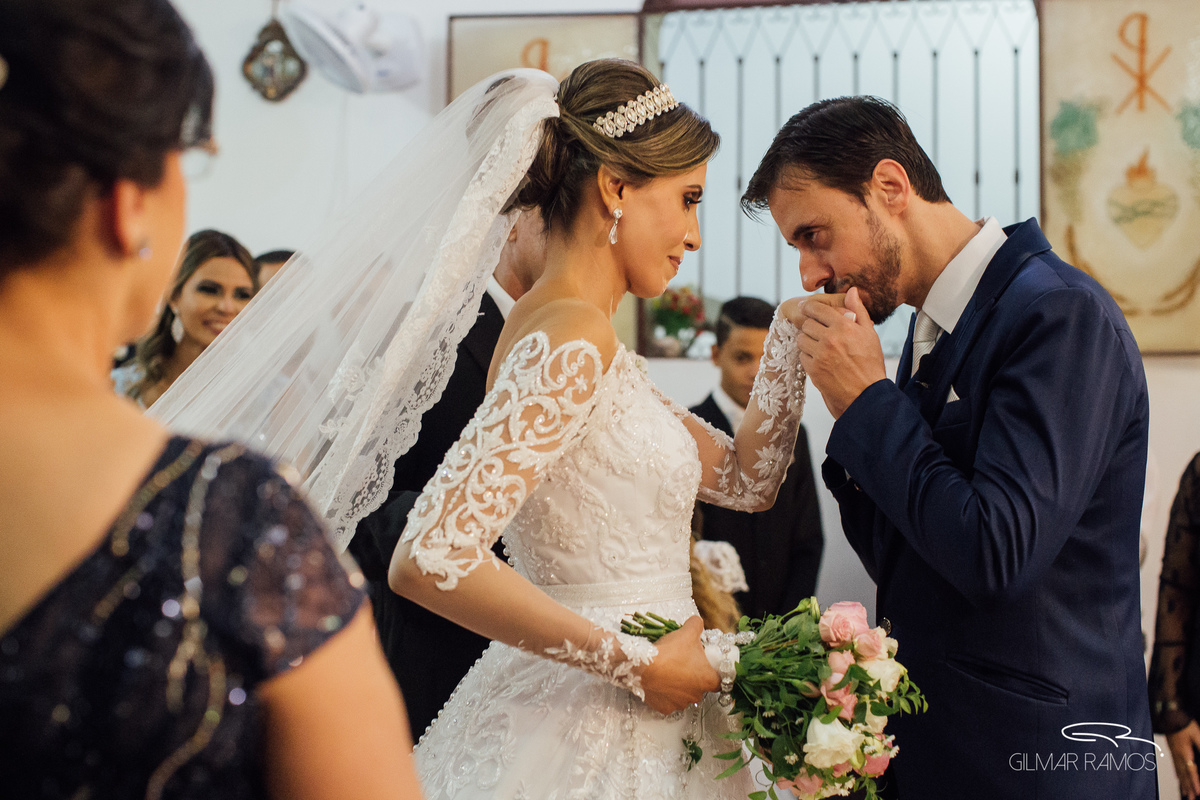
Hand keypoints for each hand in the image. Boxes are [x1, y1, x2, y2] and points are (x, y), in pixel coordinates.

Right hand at [638, 616, 718, 714]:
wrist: (643, 666)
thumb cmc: (670, 652)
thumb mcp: (687, 632)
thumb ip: (696, 625)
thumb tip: (697, 621)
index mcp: (707, 680)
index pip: (719, 681)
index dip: (714, 673)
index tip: (707, 666)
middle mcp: (696, 695)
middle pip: (699, 687)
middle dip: (693, 678)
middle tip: (683, 664)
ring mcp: (679, 704)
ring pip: (683, 695)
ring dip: (678, 686)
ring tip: (668, 672)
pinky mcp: (664, 708)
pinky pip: (668, 701)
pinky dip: (664, 694)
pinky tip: (659, 682)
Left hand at [796, 287, 885, 418]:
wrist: (867, 394)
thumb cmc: (871, 364)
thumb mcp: (869, 334)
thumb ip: (858, 310)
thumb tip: (850, 291)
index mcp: (844, 326)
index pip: (817, 308)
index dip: (809, 307)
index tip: (806, 307)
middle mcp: (830, 339)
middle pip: (806, 323)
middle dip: (810, 325)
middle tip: (817, 330)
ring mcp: (820, 355)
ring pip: (802, 339)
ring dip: (808, 341)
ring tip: (819, 346)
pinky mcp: (813, 370)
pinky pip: (802, 356)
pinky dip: (808, 356)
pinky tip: (820, 359)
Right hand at [1168, 721, 1199, 797]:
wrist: (1168, 714)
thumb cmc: (1182, 723)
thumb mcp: (1197, 734)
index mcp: (1184, 752)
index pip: (1191, 771)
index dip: (1195, 782)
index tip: (1198, 792)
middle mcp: (1177, 755)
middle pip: (1183, 774)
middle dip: (1188, 787)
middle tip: (1190, 798)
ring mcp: (1173, 753)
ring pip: (1179, 771)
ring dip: (1183, 783)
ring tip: (1185, 793)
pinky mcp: (1172, 749)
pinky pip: (1175, 765)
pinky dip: (1177, 774)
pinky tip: (1178, 777)